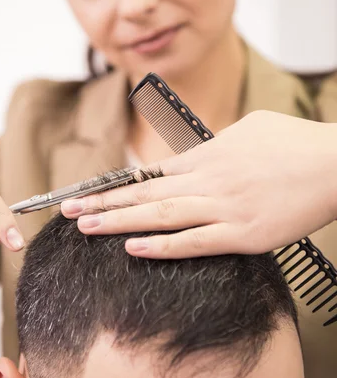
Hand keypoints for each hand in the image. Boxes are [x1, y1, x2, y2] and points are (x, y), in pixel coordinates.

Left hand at [62, 111, 336, 258]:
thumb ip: (216, 143)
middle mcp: (208, 180)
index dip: (118, 184)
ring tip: (86, 227)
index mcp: (208, 155)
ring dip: (119, 222)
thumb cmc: (295, 142)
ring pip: (160, 216)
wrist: (335, 163)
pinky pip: (195, 242)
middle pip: (144, 194)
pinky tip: (133, 249)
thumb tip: (195, 153)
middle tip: (68, 209)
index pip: (152, 173)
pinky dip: (162, 247)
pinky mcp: (245, 234)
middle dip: (103, 202)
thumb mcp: (249, 128)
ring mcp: (224, 208)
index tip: (89, 190)